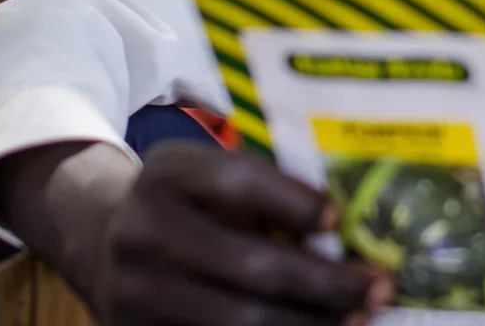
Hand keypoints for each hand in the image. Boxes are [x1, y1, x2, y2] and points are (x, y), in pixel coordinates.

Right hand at [88, 143, 391, 324]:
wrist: (104, 238)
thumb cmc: (189, 203)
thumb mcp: (210, 176)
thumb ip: (269, 192)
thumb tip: (356, 226)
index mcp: (171, 174)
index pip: (240, 184)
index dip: (294, 203)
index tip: (339, 218)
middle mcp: (146, 231)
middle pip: (252, 265)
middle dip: (326, 282)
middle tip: (380, 287)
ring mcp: (138, 293)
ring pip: (241, 320)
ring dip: (312, 323)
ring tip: (360, 319)